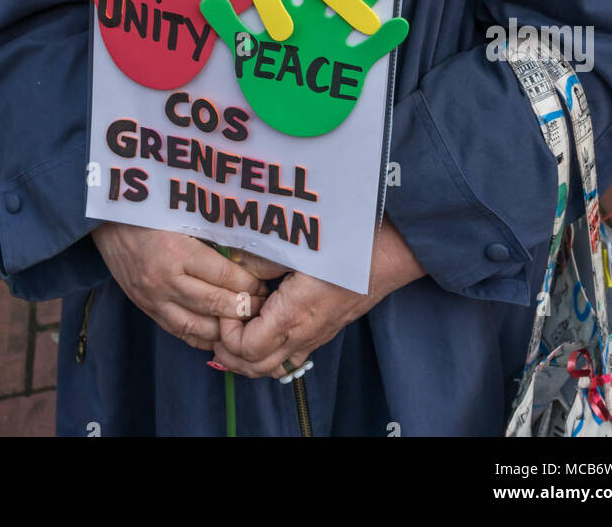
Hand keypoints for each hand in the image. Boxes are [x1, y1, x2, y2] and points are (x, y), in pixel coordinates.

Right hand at [92, 223, 267, 351]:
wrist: (106, 223)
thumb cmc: (149, 213)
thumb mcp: (181, 216)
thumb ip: (210, 234)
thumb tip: (247, 250)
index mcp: (176, 251)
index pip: (224, 275)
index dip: (249, 283)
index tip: (264, 283)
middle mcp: (165, 280)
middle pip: (214, 304)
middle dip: (244, 307)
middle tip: (263, 305)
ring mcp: (154, 299)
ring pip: (198, 327)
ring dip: (226, 328)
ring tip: (246, 322)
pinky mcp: (147, 309)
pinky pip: (179, 332)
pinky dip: (202, 338)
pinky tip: (219, 335)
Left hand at [201, 0, 408, 134]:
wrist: (286, 121)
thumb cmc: (265, 84)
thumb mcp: (244, 54)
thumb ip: (228, 25)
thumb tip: (206, 0)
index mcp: (291, 15)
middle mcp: (317, 22)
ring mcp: (335, 41)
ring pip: (357, 10)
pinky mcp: (350, 65)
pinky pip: (371, 49)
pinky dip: (385, 38)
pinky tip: (400, 24)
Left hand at [214, 218, 425, 376]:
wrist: (391, 253)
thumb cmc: (347, 244)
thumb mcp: (297, 244)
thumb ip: (261, 257)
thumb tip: (234, 261)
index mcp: (293, 315)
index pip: (245, 347)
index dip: (227, 331)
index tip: (226, 305)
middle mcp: (304, 334)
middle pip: (255, 367)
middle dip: (230, 352)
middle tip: (220, 324)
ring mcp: (316, 336)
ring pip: (273, 367)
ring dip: (248, 356)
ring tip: (235, 330)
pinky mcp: (325, 332)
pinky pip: (290, 356)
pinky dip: (268, 352)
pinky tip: (261, 327)